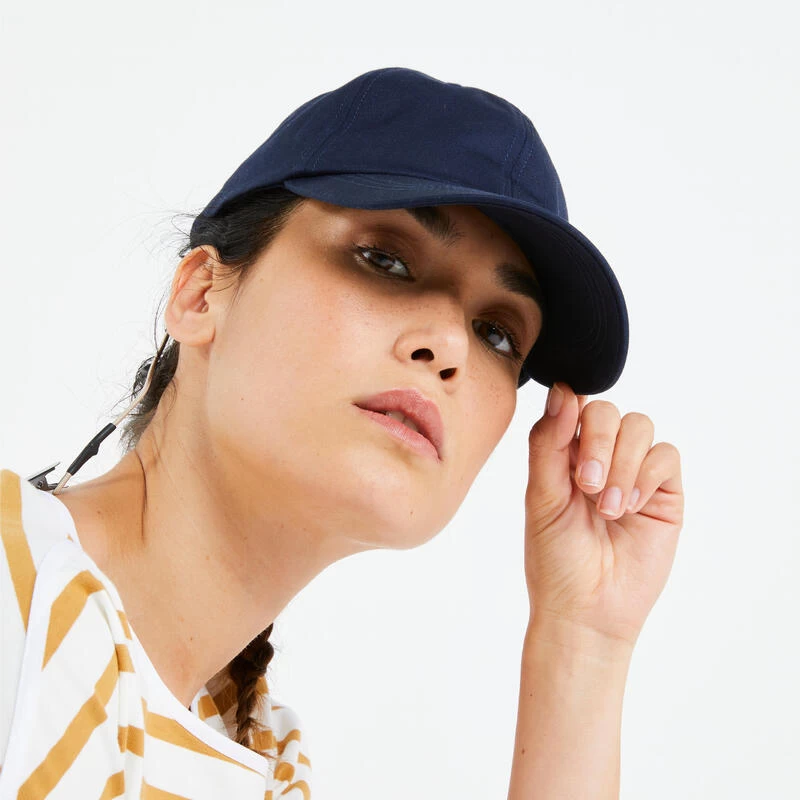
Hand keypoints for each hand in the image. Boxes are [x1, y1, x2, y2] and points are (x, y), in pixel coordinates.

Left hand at [523, 382, 683, 648]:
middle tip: (585, 485)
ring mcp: (633, 472)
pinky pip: (666, 455)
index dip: (572, 410)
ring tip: (608, 508)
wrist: (586, 609)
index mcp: (563, 454)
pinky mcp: (664, 493)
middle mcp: (599, 457)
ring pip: (639, 426)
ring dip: (622, 464)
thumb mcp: (541, 496)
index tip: (566, 430)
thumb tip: (561, 390)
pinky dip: (646, 475)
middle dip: (597, 441)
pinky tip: (629, 508)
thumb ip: (547, 443)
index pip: (572, 405)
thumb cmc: (555, 558)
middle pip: (607, 410)